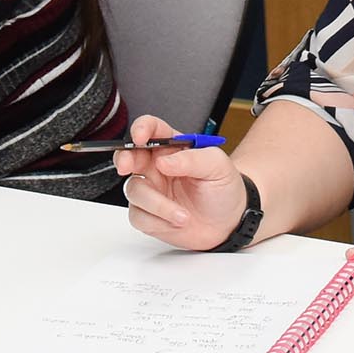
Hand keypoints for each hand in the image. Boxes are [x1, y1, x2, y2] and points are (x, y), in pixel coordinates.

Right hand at [117, 113, 244, 250]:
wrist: (229, 223)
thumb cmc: (224, 189)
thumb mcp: (218, 166)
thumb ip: (192, 159)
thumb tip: (164, 161)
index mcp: (173, 148)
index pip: (151, 129)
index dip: (141, 129)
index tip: (140, 137)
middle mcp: (157, 167)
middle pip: (128, 156)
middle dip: (124, 160)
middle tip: (128, 167)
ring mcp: (152, 190)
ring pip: (133, 190)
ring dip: (158, 204)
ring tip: (183, 215)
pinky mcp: (149, 215)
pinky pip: (138, 216)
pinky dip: (158, 220)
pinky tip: (177, 221)